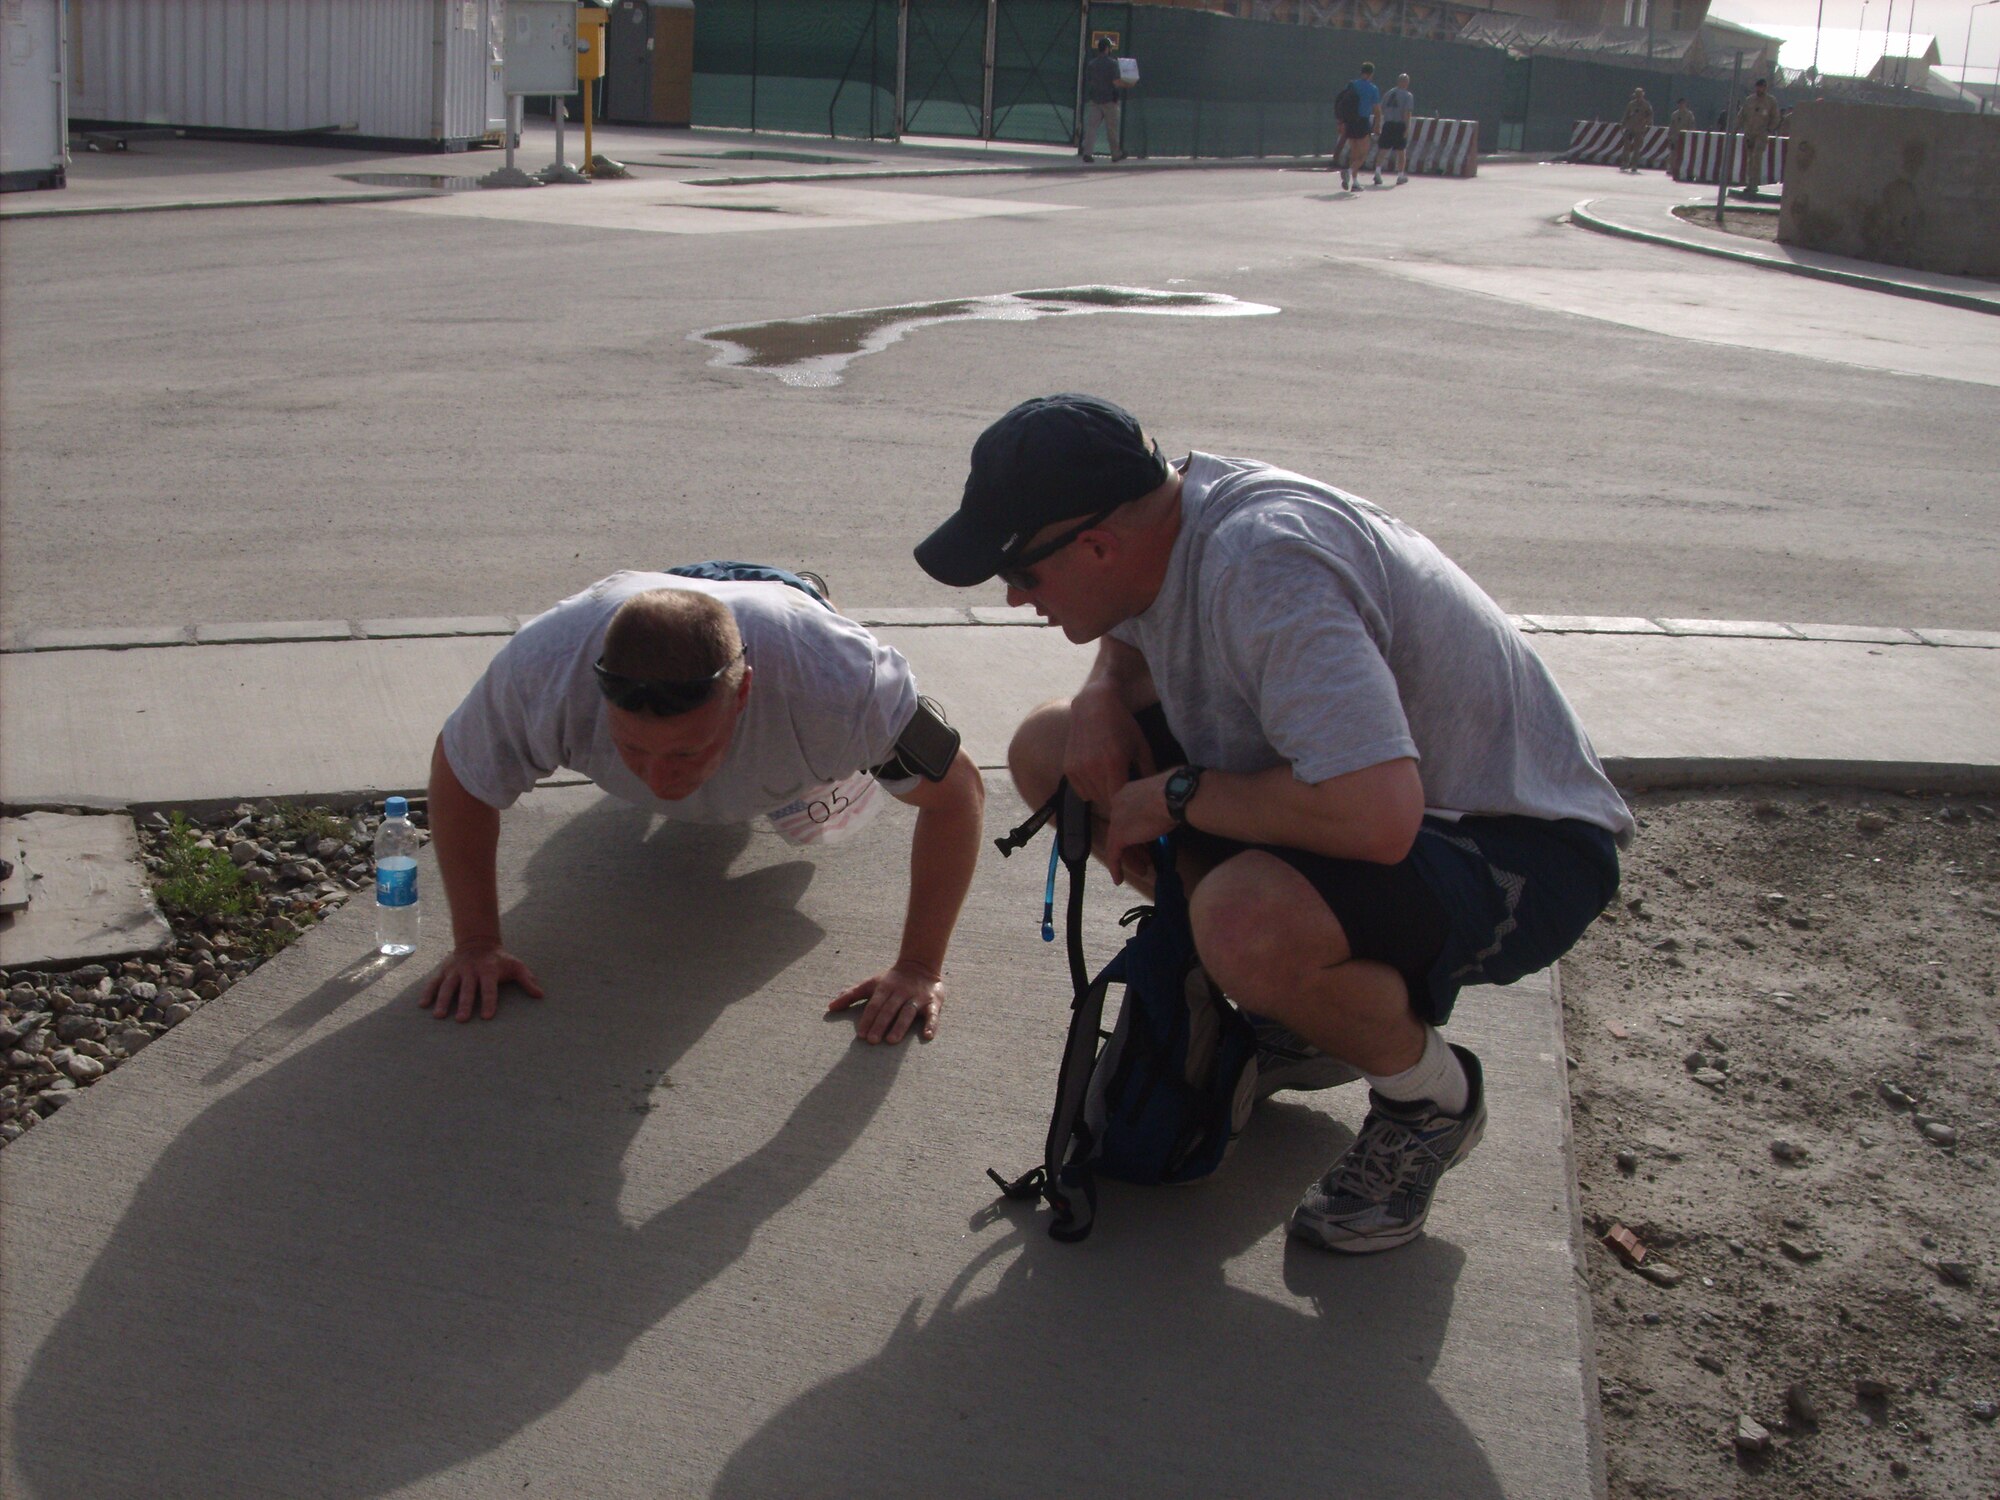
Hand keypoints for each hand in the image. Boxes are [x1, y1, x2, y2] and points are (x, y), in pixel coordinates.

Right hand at [420, 942, 545, 1022]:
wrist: (477, 941)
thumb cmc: (500, 959)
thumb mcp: (516, 965)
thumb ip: (527, 980)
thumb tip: (541, 995)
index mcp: (488, 970)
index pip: (489, 988)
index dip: (489, 1001)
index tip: (487, 1016)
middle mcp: (470, 970)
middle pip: (467, 989)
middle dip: (465, 1004)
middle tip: (462, 1020)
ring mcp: (455, 970)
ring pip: (448, 986)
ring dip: (443, 1001)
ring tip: (439, 1016)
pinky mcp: (443, 970)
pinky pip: (434, 982)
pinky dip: (428, 992)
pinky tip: (423, 1005)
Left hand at [829, 961, 943, 1043]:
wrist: (920, 965)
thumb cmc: (891, 980)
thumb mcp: (870, 984)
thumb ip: (851, 995)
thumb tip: (830, 1007)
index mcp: (885, 988)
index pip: (874, 1005)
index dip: (868, 1019)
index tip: (861, 1034)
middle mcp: (901, 992)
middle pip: (889, 1009)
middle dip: (880, 1024)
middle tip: (872, 1040)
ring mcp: (917, 997)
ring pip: (908, 1012)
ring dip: (900, 1026)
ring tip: (892, 1040)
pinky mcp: (933, 1002)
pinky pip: (933, 1014)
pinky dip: (932, 1024)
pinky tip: (928, 1035)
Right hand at [1063, 687, 1154, 805]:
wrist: (1093, 705)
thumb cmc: (1122, 724)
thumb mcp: (1141, 745)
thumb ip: (1149, 771)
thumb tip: (1154, 792)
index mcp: (1114, 763)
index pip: (1120, 800)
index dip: (1128, 804)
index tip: (1134, 802)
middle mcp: (1093, 768)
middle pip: (1107, 801)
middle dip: (1117, 801)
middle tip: (1125, 794)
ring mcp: (1078, 768)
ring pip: (1094, 798)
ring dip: (1103, 795)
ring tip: (1111, 783)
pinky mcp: (1069, 768)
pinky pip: (1081, 792)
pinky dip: (1090, 789)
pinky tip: (1098, 777)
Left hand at [1103, 772, 1174, 885]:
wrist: (1174, 795)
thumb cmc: (1176, 793)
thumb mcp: (1165, 797)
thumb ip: (1160, 805)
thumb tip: (1170, 813)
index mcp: (1128, 792)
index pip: (1129, 816)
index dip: (1138, 832)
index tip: (1147, 844)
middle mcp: (1118, 804)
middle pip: (1124, 830)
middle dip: (1135, 847)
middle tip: (1146, 860)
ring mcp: (1117, 819)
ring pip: (1119, 843)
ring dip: (1131, 858)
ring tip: (1143, 870)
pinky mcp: (1119, 834)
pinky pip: (1113, 854)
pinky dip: (1116, 867)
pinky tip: (1119, 879)